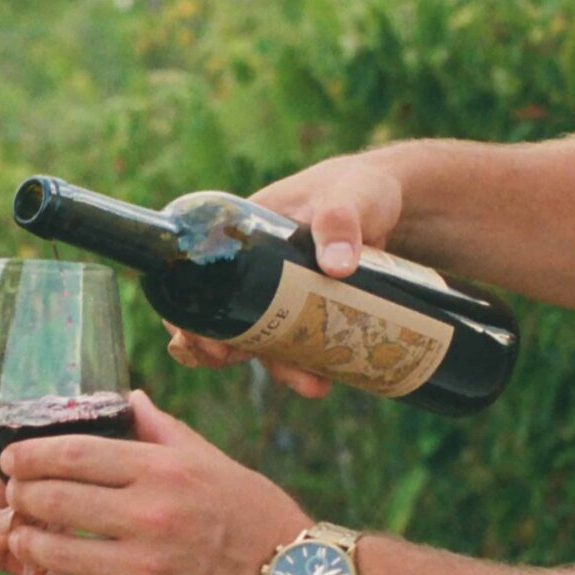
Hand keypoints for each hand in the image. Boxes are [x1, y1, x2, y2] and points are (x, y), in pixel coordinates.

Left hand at [2, 392, 306, 574]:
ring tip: (22, 540)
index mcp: (163, 471)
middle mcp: (150, 516)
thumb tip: (126, 398)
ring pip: (56, 553)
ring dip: (27, 545)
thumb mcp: (212, 460)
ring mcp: (145, 569)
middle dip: (21, 497)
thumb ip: (161, 430)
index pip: (73, 453)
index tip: (13, 459)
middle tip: (14, 498)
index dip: (30, 455)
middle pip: (55, 498)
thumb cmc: (254, 515)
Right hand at [166, 152, 407, 394]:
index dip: (185, 311)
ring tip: (308, 385)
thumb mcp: (351, 197)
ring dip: (275, 367)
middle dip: (215, 349)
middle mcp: (252, 269)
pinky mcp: (303, 311)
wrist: (389, 205)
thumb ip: (341, 221)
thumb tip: (335, 267)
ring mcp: (276, 293)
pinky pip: (292, 346)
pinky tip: (322, 381)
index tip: (197, 336)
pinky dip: (303, 367)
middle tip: (226, 361)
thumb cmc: (359, 189)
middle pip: (216, 317)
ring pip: (257, 339)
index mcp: (243, 234)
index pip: (196, 274)